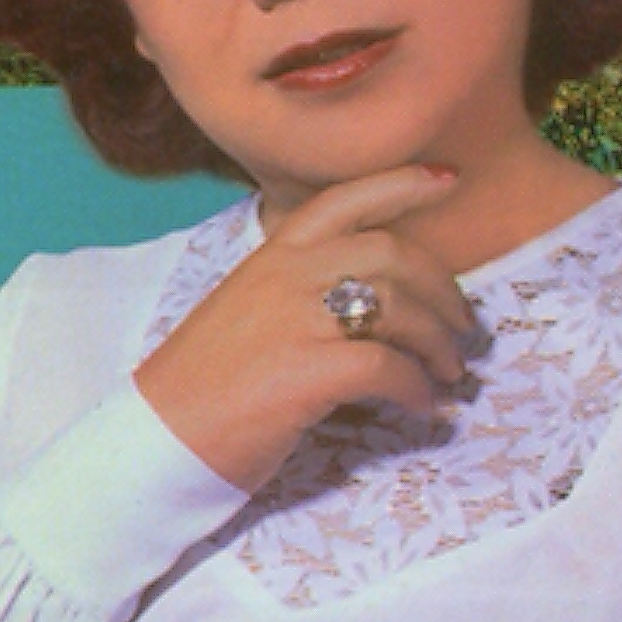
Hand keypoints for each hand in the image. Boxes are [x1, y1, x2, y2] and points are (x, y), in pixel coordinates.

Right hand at [134, 164, 475, 490]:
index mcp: (273, 254)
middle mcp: (287, 273)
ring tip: (450, 373)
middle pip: (392, 254)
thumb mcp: (250, 309)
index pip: (347, 199)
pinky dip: (417, 389)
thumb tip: (373, 303)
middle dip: (444, 288)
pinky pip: (387, 367)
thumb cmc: (204, 383)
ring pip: (398, 307)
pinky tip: (424, 409)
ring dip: (439, 342)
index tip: (448, 180)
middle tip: (465, 326)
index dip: (403, 184)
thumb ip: (302, 289)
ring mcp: (296, 319)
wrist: (156, 440)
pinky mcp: (306, 371)